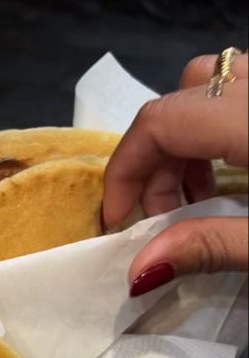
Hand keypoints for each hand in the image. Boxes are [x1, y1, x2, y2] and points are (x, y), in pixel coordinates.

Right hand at [103, 53, 247, 294]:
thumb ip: (213, 246)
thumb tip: (138, 268)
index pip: (159, 122)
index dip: (125, 171)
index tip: (120, 224)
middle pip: (179, 102)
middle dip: (154, 164)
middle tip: (163, 222)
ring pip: (210, 89)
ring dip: (186, 142)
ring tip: (197, 199)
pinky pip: (239, 90)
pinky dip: (218, 126)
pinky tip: (231, 174)